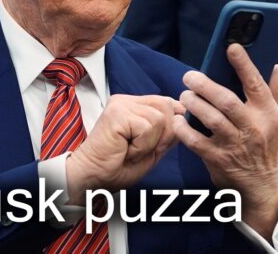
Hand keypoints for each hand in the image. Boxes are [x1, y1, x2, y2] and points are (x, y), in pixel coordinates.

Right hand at [66, 94, 184, 204]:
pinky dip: (142, 146)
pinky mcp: (117, 113)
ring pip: (159, 119)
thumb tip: (184, 115)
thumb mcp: (152, 148)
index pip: (167, 103)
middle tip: (139, 149)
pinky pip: (148, 128)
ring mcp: (120, 104)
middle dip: (162, 135)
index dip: (170, 125)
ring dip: (150, 143)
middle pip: (167, 107)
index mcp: (133, 105)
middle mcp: (126, 100)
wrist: (93, 178)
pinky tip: (125, 150)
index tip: (153, 145)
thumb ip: (168, 131)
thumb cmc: (118, 166)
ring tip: (130, 150)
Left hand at [173, 43, 277, 239]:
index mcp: (267, 114)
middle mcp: (252, 128)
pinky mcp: (217, 159)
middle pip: (227, 101)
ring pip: (210, 119)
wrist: (260, 185)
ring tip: (185, 95)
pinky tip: (179, 120)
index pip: (256, 84)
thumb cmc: (265, 145)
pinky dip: (184, 129)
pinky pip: (195, 141)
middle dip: (205, 85)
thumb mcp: (275, 119)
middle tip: (189, 76)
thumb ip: (273, 92)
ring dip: (193, 103)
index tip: (231, 46)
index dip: (244, 64)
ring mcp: (234, 145)